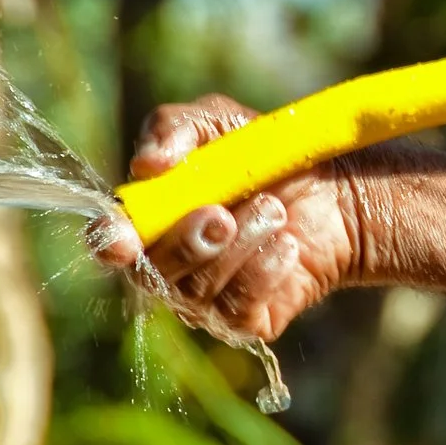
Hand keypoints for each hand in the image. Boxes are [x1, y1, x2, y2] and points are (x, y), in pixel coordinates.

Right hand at [93, 93, 361, 342]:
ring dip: (240, 244)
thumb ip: (174, 129)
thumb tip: (146, 165)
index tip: (122, 240)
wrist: (335, 190)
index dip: (110, 242)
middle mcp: (168, 267)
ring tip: (274, 210)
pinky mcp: (244, 322)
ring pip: (198, 290)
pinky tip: (287, 245)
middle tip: (225, 213)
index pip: (110, 242)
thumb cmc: (263, 155)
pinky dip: (263, 270)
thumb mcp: (218, 122)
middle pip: (151, 272)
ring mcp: (204, 300)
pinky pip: (236, 308)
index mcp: (149, 220)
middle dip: (187, 241)